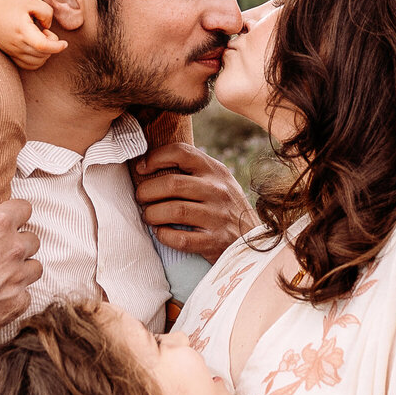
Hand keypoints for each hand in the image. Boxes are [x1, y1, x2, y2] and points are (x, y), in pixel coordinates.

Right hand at [0, 0, 67, 69]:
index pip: (43, 46)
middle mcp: (16, 44)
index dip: (57, 47)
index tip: (64, 43)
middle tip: (45, 31)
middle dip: (52, 46)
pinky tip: (34, 46)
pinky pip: (26, 65)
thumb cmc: (7, 2)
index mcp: (23, 30)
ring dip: (44, 54)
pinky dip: (36, 60)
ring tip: (39, 38)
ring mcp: (11, 51)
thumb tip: (48, 28)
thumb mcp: (31, 1)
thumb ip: (46, 13)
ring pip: (36, 63)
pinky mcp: (8, 53)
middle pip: (42, 56)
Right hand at [0, 148, 41, 345]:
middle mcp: (14, 249)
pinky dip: (14, 295)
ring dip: (22, 268)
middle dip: (18, 241)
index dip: (13, 213)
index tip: (2, 220)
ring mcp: (16, 279)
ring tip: (0, 271)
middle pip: (33, 239)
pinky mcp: (14, 305)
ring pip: (35, 268)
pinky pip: (26, 297)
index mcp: (0, 223)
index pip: (25, 209)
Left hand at [132, 144, 254, 259]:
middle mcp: (218, 191)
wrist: (254, 242)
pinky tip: (161, 233)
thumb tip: (149, 163)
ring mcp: (217, 216)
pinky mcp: (214, 241)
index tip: (142, 169)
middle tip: (141, 198)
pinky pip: (180, 238)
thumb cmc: (226, 209)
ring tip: (148, 216)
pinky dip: (164, 235)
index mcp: (216, 171)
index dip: (155, 158)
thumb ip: (193, 171)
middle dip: (147, 191)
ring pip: (173, 210)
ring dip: (152, 214)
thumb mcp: (218, 182)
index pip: (181, 152)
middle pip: (172, 183)